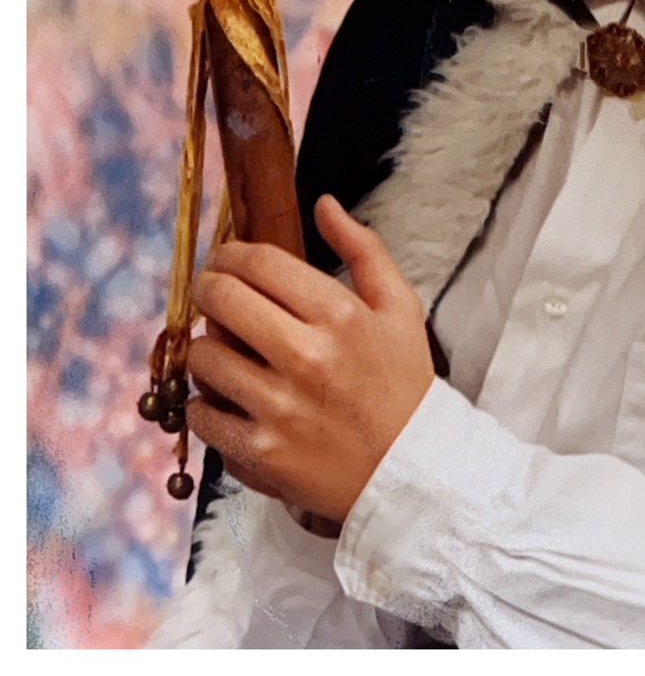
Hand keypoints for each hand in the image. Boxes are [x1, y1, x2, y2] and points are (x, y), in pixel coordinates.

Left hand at [187, 195, 433, 525]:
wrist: (412, 471)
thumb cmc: (403, 384)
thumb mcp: (400, 306)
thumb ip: (363, 248)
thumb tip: (323, 204)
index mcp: (339, 315)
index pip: (259, 263)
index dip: (230, 253)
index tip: (226, 258)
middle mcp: (305, 357)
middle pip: (221, 300)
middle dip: (208, 288)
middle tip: (213, 294)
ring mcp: (279, 408)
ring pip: (203, 356)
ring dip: (206, 346)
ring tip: (224, 349)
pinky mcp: (261, 454)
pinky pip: (201, 415)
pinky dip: (205, 403)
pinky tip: (226, 397)